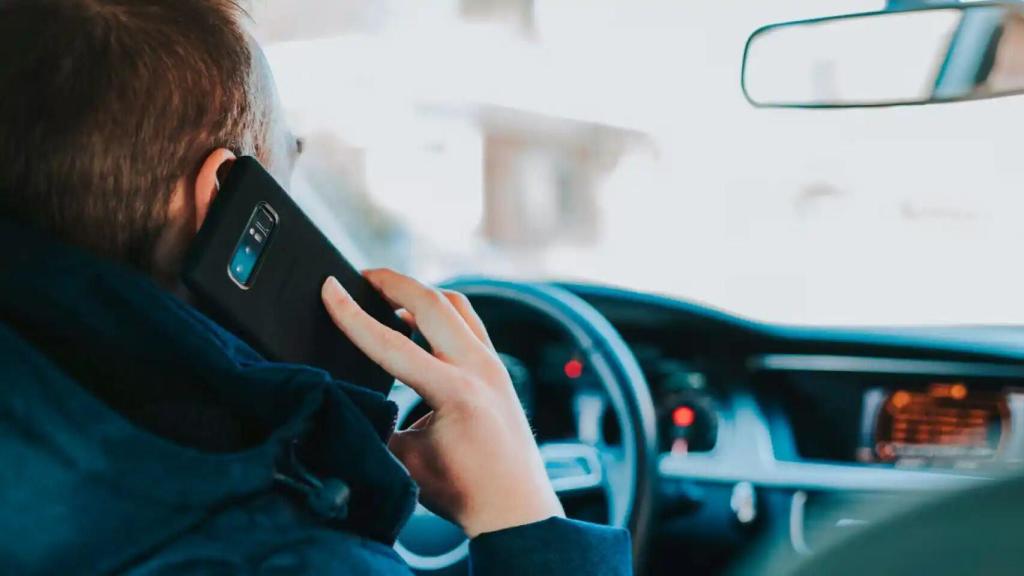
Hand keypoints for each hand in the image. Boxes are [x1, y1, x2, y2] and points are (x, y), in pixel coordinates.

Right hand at [322, 270, 563, 536]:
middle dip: (392, 282)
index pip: (391, 342)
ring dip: (420, 294)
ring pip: (457, 305)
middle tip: (361, 276)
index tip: (328, 287)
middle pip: (432, 301)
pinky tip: (420, 322)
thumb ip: (376, 421)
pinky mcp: (499, 369)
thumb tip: (348, 395)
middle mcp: (480, 369)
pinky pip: (470, 323)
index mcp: (454, 392)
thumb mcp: (405, 459)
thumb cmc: (464, 491)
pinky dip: (442, 312)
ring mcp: (495, 365)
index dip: (352, 314)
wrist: (516, 509)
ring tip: (388, 295)